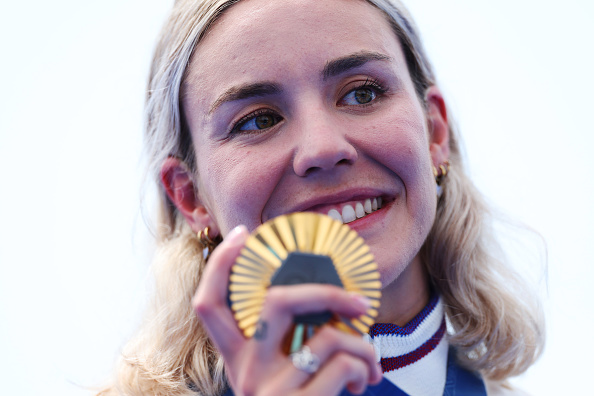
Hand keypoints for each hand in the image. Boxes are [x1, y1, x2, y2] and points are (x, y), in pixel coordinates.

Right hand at [193, 225, 382, 395]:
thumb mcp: (282, 380)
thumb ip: (287, 345)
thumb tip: (321, 300)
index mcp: (238, 363)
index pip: (208, 306)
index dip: (220, 265)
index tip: (242, 234)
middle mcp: (247, 376)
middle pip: (275, 301)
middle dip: (325, 289)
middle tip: (359, 299)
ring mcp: (272, 394)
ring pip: (328, 334)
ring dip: (364, 344)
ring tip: (370, 362)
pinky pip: (346, 362)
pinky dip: (367, 366)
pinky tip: (363, 384)